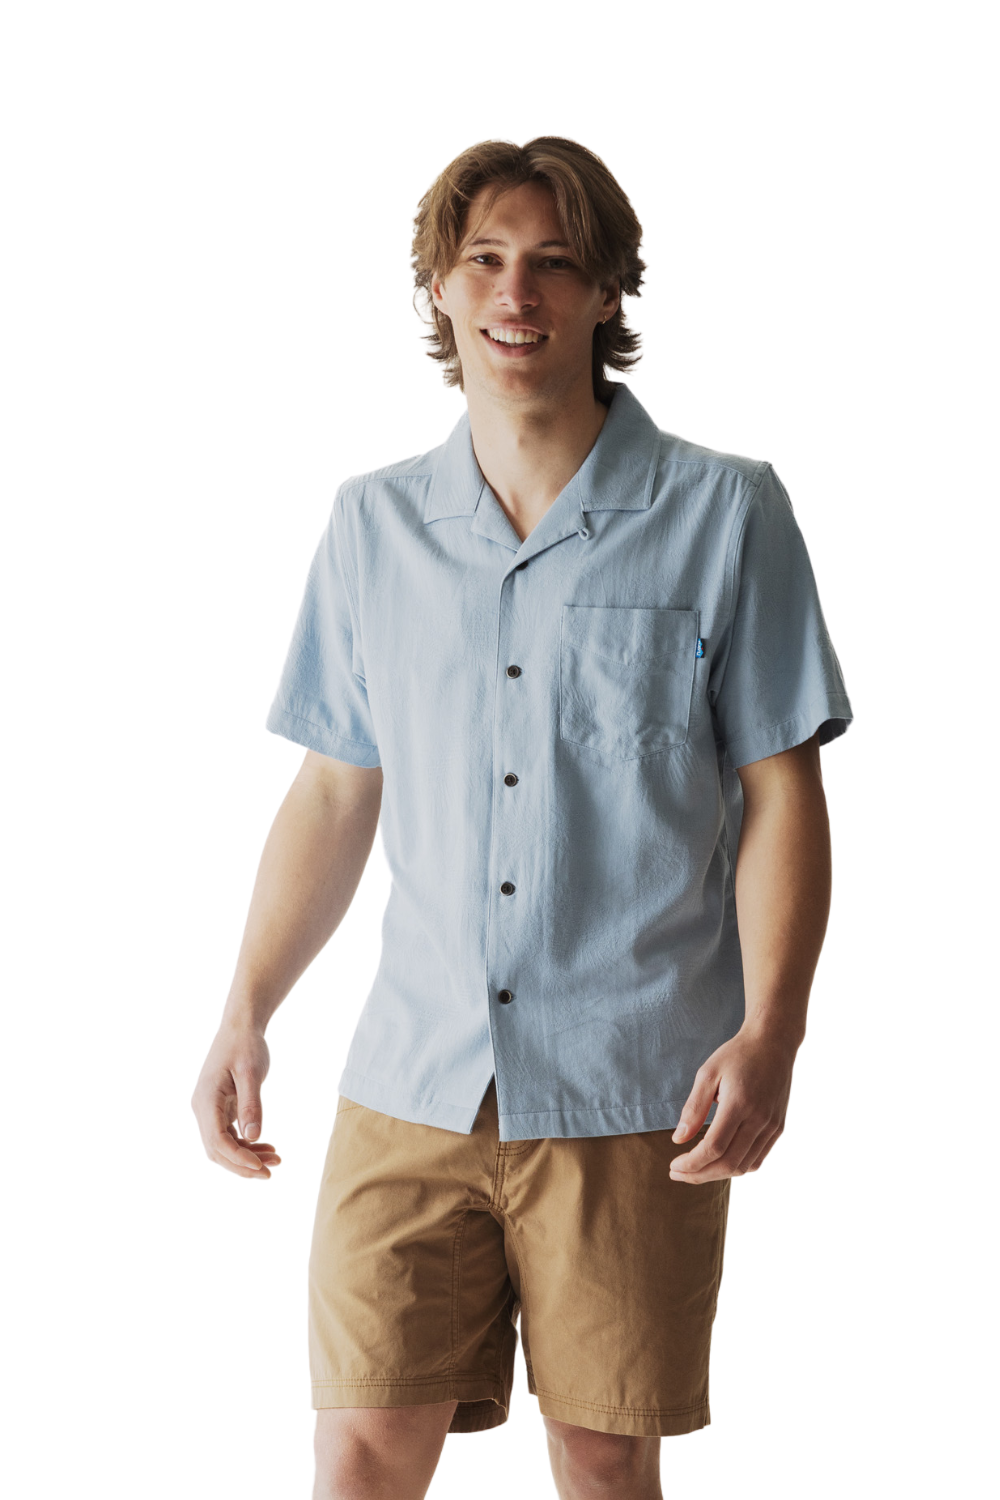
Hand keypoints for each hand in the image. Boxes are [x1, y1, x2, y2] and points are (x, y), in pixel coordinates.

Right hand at [191, 1023, 281, 1178]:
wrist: (240, 1027)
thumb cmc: (245, 1045)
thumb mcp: (251, 1072)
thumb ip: (251, 1104)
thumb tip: (252, 1136)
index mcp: (205, 1100)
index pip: (217, 1140)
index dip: (238, 1158)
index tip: (261, 1167)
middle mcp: (202, 1108)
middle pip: (217, 1149)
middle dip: (242, 1165)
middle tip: (270, 1173)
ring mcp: (209, 1109)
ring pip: (223, 1145)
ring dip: (246, 1156)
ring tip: (276, 1160)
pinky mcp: (218, 1108)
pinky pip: (229, 1135)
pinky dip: (246, 1144)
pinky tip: (267, 1146)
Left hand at [668, 1027, 796, 1183]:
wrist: (773, 1043)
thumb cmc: (737, 1055)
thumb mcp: (707, 1073)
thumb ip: (693, 1108)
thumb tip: (678, 1140)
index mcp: (739, 1103)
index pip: (714, 1148)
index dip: (691, 1163)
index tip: (673, 1166)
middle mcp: (759, 1119)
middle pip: (729, 1164)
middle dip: (699, 1175)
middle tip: (678, 1174)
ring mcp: (772, 1126)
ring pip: (744, 1167)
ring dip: (717, 1175)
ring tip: (695, 1170)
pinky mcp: (778, 1128)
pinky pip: (757, 1160)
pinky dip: (736, 1167)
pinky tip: (718, 1162)